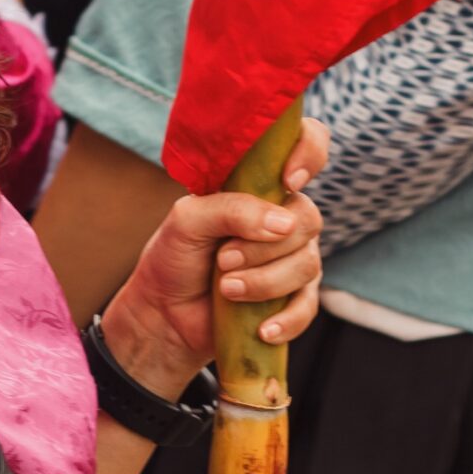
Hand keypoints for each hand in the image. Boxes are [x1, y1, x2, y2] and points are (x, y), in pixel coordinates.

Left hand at [100, 116, 329, 393]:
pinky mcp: (293, 297)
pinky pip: (309, 306)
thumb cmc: (173, 258)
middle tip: (222, 259)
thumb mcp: (187, 221)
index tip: (288, 179)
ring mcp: (291, 257)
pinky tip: (264, 328)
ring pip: (308, 264)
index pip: (306, 145)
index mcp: (259, 185)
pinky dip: (288, 318)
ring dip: (265, 282)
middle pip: (307, 219)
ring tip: (226, 288)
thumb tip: (281, 223)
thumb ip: (230, 209)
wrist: (163, 314)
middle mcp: (283, 216)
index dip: (308, 153)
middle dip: (264, 245)